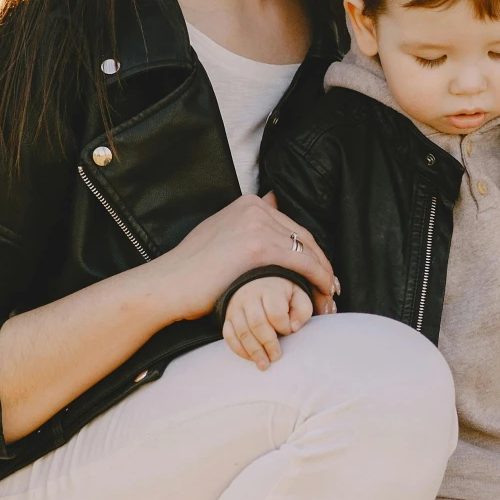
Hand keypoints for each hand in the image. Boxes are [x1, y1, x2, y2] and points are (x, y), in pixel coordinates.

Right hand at [157, 193, 336, 321]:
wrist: (169, 284)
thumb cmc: (192, 271)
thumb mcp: (220, 236)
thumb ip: (243, 229)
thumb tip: (270, 214)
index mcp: (247, 203)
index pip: (291, 226)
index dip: (310, 251)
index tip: (319, 271)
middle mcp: (254, 207)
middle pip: (302, 236)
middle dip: (320, 263)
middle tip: (330, 287)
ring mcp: (255, 224)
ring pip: (306, 249)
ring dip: (322, 274)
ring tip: (327, 296)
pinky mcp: (257, 247)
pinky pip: (302, 262)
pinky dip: (318, 278)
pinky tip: (323, 293)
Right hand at [222, 275, 313, 369]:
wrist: (260, 283)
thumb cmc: (284, 295)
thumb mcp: (299, 296)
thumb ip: (302, 310)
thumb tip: (293, 328)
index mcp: (270, 290)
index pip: (275, 313)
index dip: (283, 327)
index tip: (290, 332)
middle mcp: (250, 297)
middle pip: (257, 323)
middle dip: (267, 344)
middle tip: (276, 357)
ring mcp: (236, 307)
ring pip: (241, 331)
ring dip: (253, 351)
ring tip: (264, 365)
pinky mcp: (228, 318)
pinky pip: (229, 335)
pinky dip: (239, 349)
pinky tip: (250, 358)